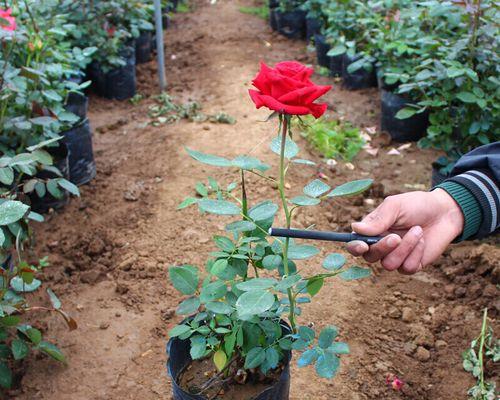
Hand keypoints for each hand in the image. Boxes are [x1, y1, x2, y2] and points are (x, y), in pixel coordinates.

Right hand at [346, 189, 463, 273]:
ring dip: (404, 248)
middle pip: (370, 257)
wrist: (445, 212)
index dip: (355, 248)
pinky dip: (416, 253)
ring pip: (389, 265)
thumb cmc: (416, 205)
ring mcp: (396, 257)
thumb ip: (377, 219)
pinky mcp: (411, 265)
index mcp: (372, 231)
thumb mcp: (395, 206)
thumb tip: (355, 228)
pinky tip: (422, 241)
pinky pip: (407, 268)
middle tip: (396, 237)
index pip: (355, 245)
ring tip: (417, 231)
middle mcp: (381, 246)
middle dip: (383, 248)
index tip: (363, 245)